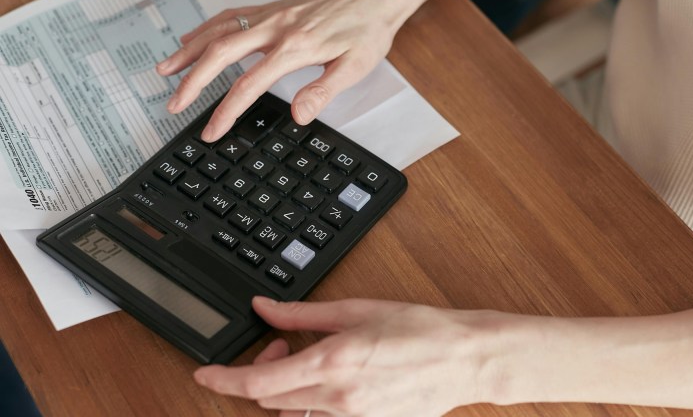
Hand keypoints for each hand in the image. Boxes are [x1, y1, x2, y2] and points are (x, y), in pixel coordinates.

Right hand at [156, 0, 443, 141]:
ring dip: (188, 51)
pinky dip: (205, 28)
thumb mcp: (355, 67)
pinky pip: (229, 16)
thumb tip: (298, 115)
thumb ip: (323, 91)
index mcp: (294, 47)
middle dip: (192, 82)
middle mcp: (275, 28)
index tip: (211, 131)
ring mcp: (270, 15)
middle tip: (174, 105)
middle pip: (220, 54)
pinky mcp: (272, 9)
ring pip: (217, 30)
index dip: (226, 112)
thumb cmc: (367, 30)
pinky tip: (193, 38)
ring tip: (165, 71)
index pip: (248, 85)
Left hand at [194, 297, 508, 415]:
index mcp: (332, 362)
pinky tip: (333, 380)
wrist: (463, 360)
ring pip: (292, 412)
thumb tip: (265, 308)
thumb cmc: (419, 330)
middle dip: (263, 371)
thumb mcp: (356, 310)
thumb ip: (301, 314)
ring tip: (311, 361)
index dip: (223, 379)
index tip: (205, 373)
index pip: (258, 382)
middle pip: (269, 398)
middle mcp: (337, 398)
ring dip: (287, 389)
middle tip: (283, 345)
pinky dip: (312, 402)